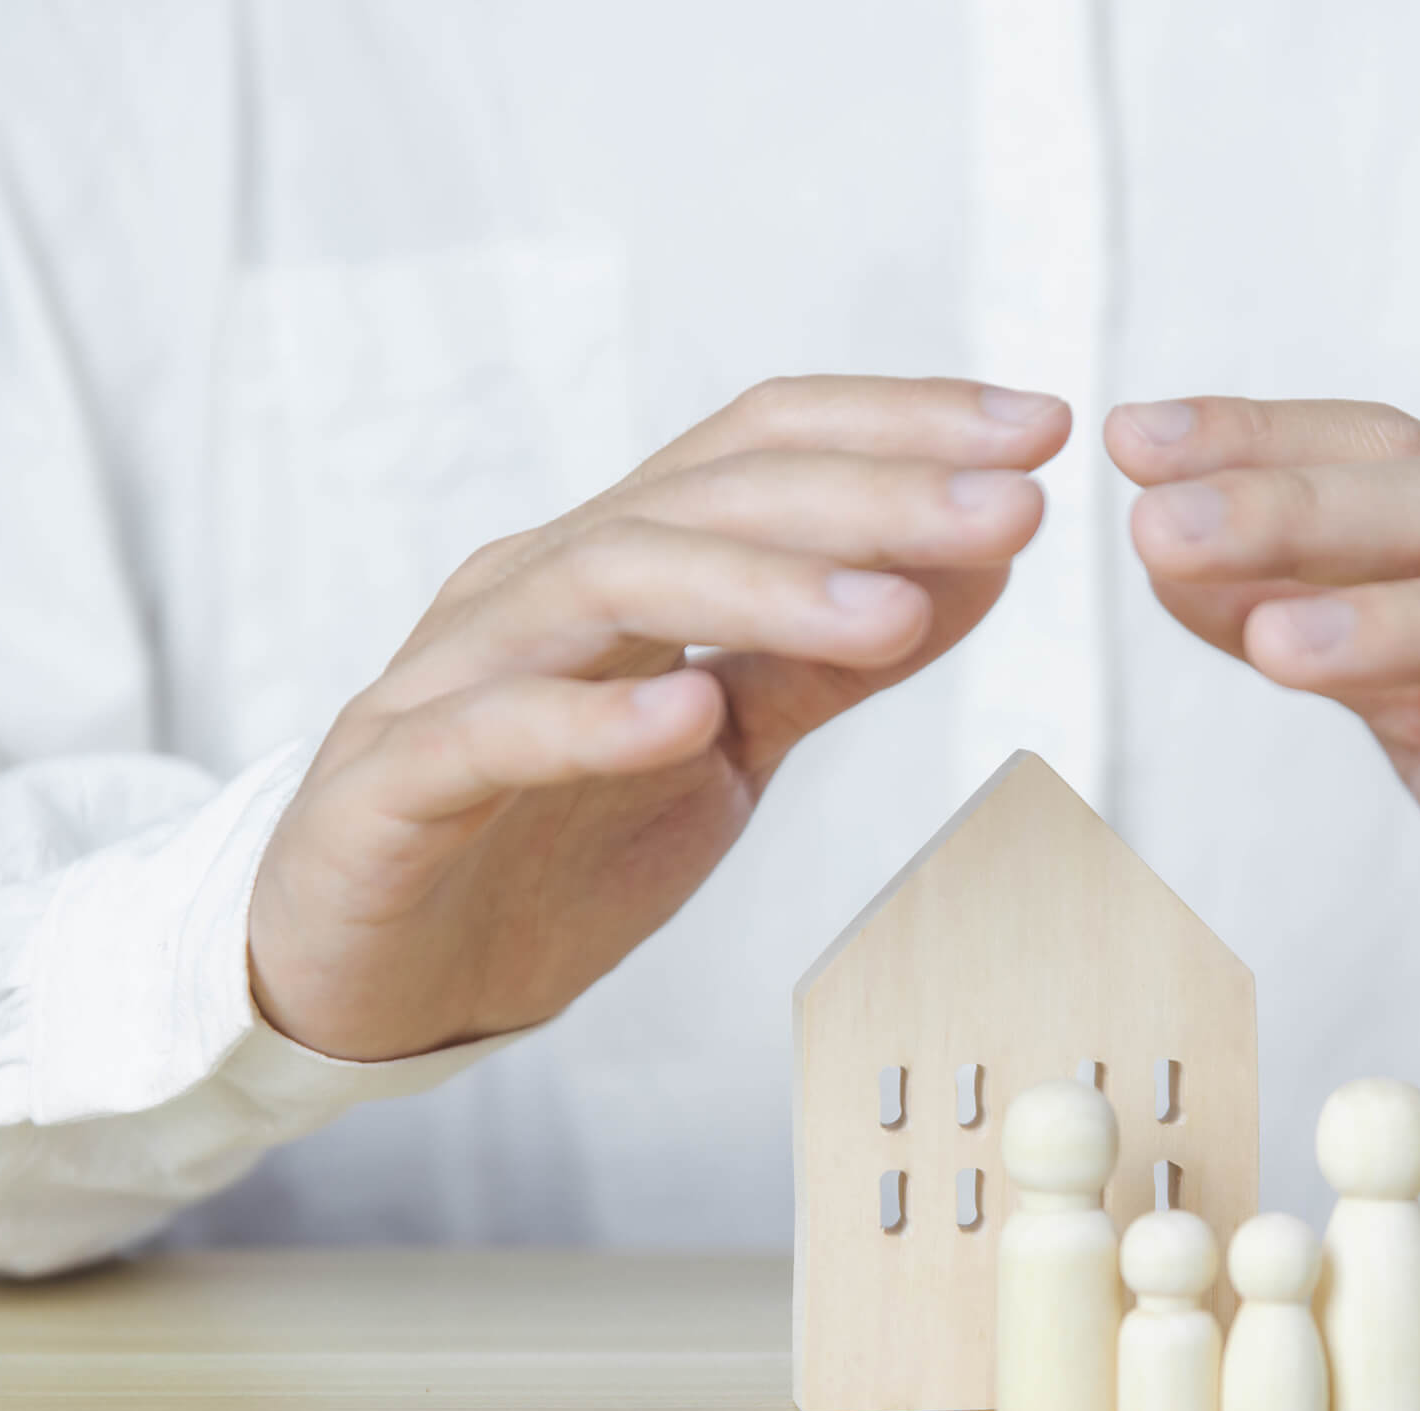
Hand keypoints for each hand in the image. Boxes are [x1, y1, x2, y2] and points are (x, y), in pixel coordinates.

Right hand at [249, 376, 1069, 1060]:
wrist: (378, 977)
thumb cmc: (555, 843)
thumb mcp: (729, 750)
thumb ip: (829, 659)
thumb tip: (980, 564)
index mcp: (621, 561)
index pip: (759, 446)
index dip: (898, 424)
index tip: (1040, 428)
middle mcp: (536, 587)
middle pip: (704, 498)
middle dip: (872, 496)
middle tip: (1015, 507)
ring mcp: (453, 677)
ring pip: (606, 584)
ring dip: (760, 590)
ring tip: (893, 614)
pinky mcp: (390, 788)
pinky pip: (488, 733)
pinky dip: (588, 719)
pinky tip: (686, 721)